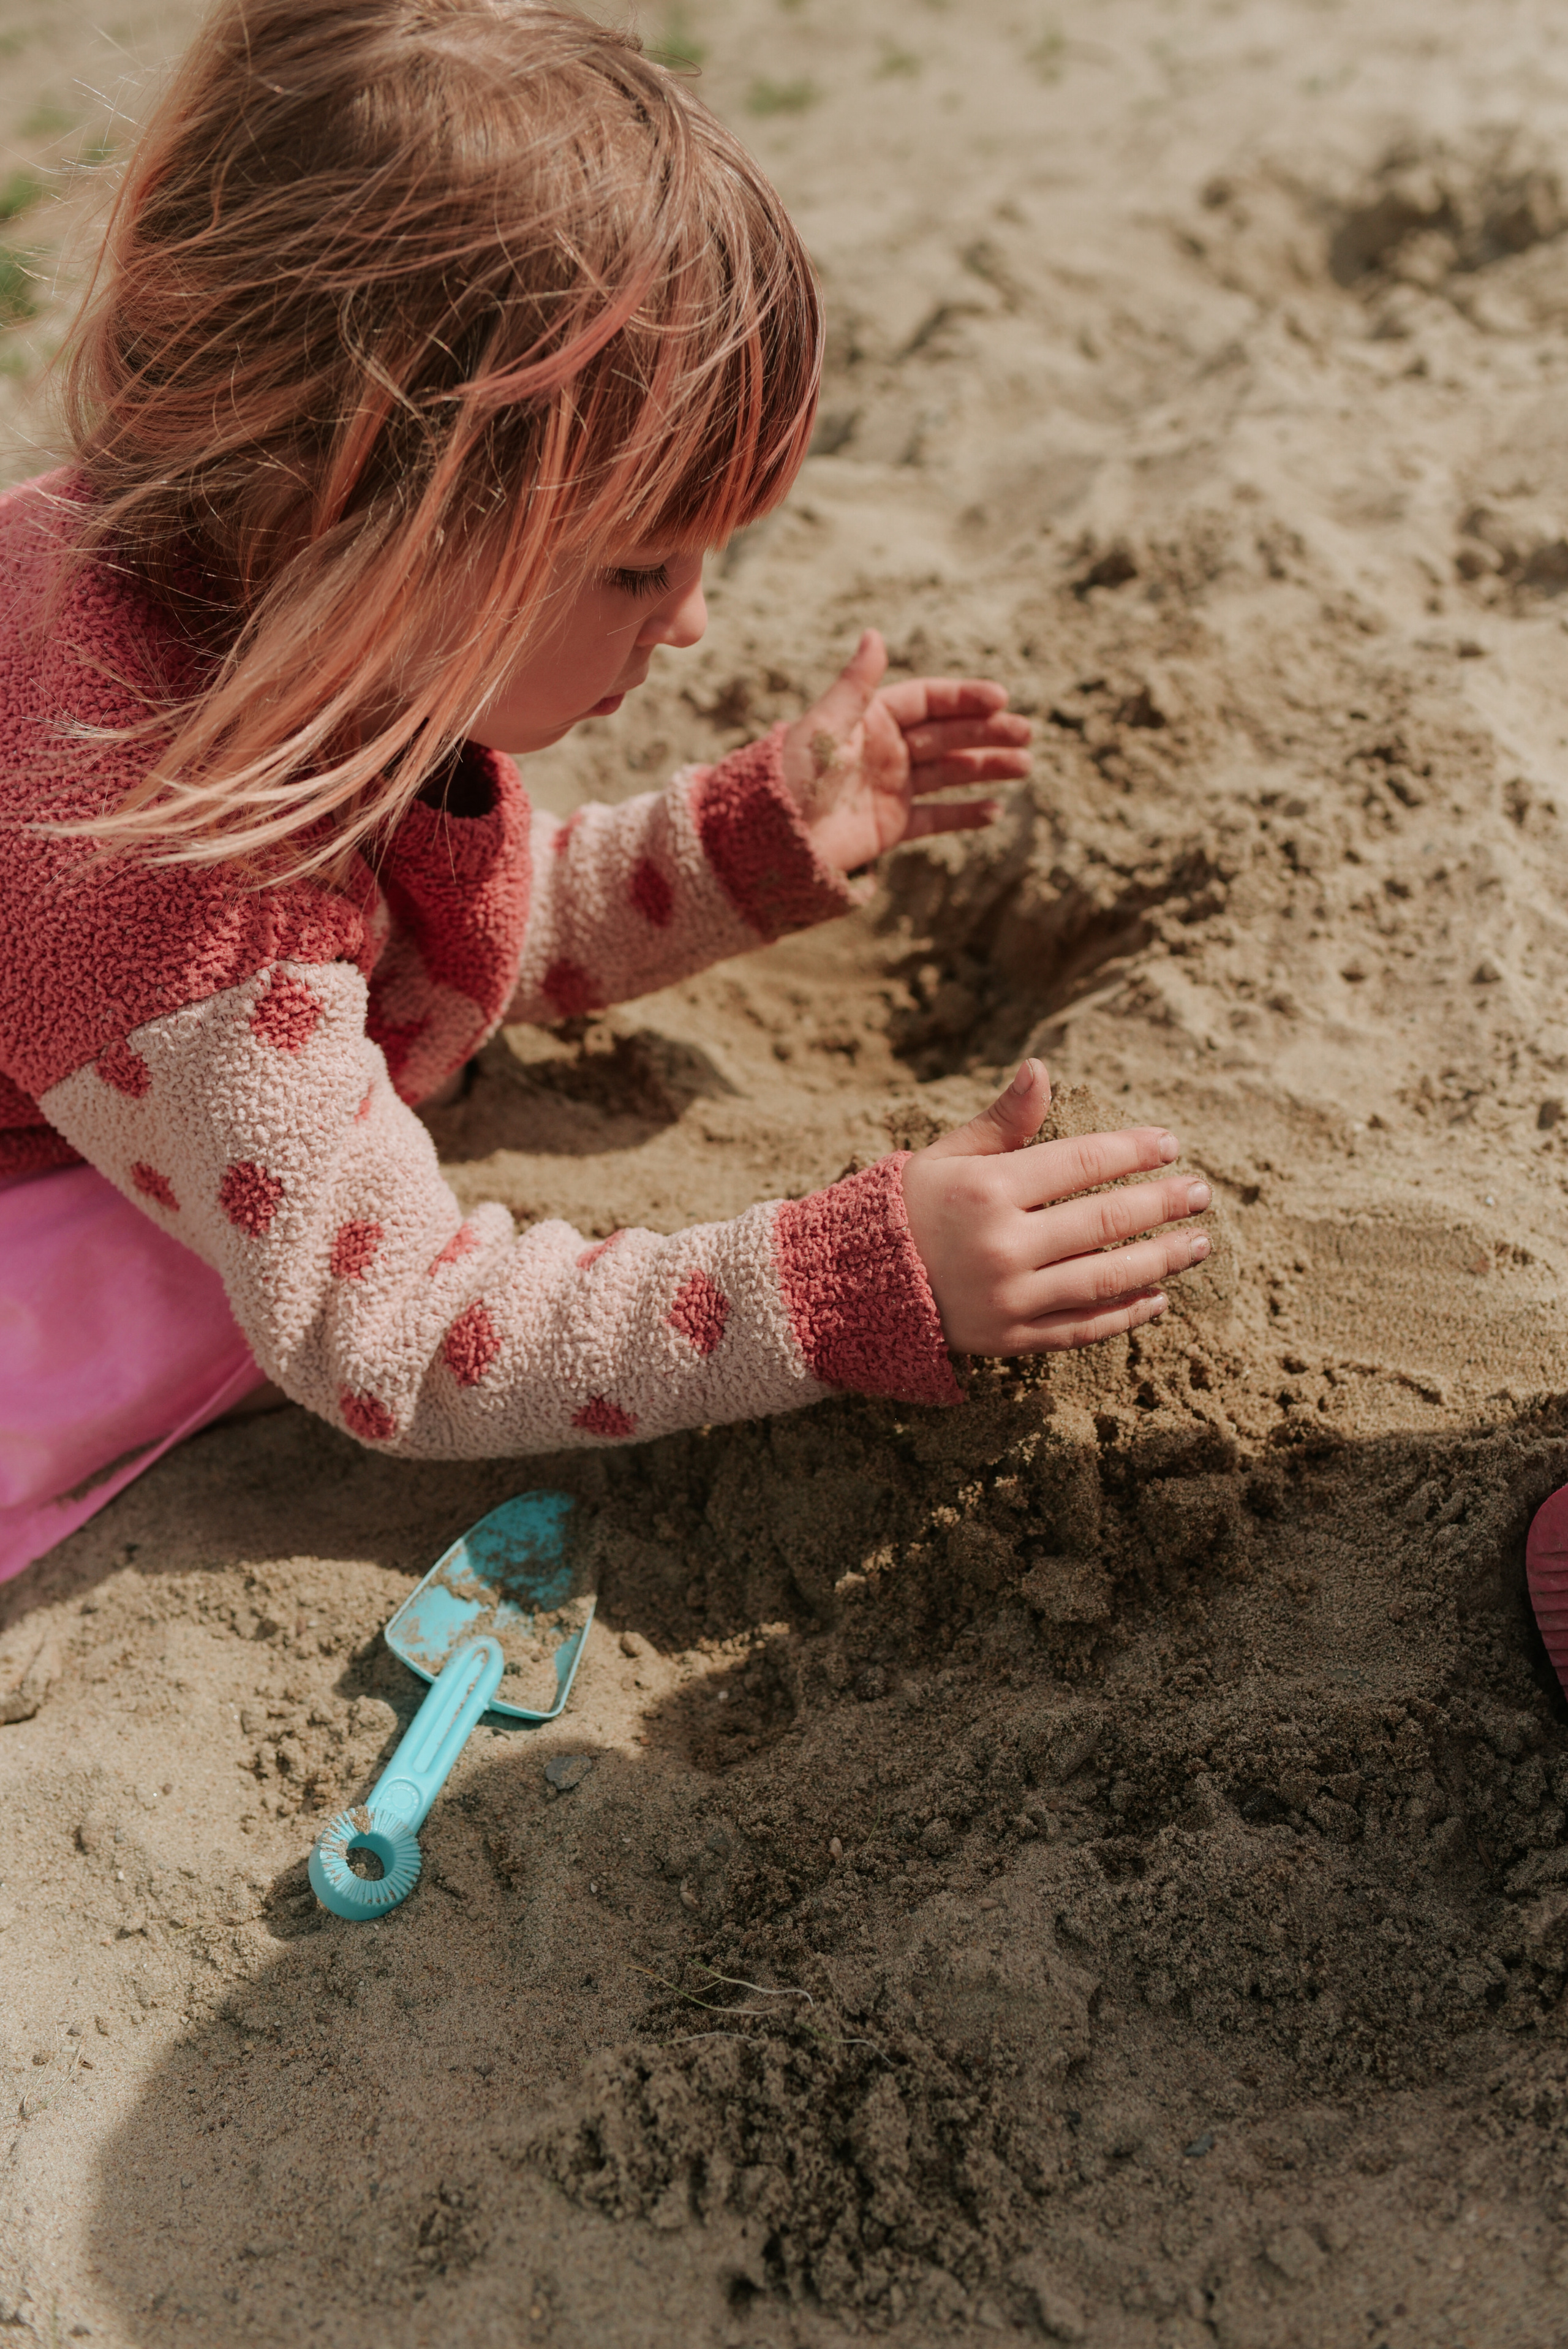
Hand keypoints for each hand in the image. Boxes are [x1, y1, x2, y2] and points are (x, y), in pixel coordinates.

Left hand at [781, 628, 1031, 874]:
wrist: (772, 838)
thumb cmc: (792, 776)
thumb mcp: (825, 726)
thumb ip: (856, 685)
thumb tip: (874, 633)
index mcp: (871, 719)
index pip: (928, 701)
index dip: (964, 699)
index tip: (999, 698)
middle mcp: (887, 750)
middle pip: (947, 736)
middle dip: (987, 733)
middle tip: (1025, 733)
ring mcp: (892, 788)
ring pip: (950, 773)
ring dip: (987, 768)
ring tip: (1023, 766)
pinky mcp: (892, 826)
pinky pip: (937, 817)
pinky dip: (965, 815)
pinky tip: (995, 811)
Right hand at [900, 1060, 1211, 1352]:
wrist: (854, 1285)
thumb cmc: (910, 1208)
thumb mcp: (947, 1156)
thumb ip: (1001, 1121)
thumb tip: (1041, 1068)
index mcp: (987, 1189)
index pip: (1081, 1162)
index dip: (1132, 1151)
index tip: (1170, 1145)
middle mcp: (1001, 1244)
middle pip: (1105, 1221)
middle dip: (1163, 1203)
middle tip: (1201, 1193)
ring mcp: (1008, 1297)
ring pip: (1105, 1278)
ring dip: (1161, 1259)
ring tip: (1197, 1243)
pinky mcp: (1009, 1339)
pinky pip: (1081, 1328)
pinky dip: (1124, 1315)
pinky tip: (1158, 1297)